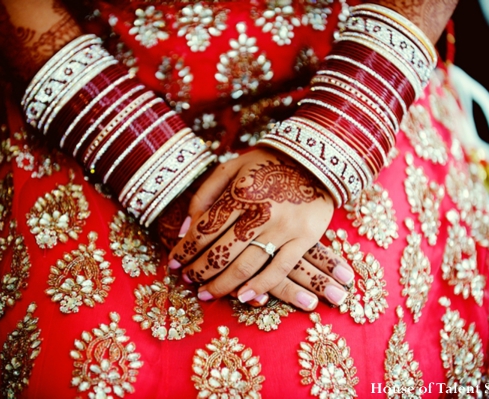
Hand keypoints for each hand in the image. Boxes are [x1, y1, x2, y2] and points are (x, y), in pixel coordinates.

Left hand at [168, 148, 354, 310]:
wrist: (315, 158)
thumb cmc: (267, 163)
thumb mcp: (231, 167)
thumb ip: (205, 195)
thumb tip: (185, 229)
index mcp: (239, 193)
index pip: (204, 230)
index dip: (185, 250)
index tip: (174, 263)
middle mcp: (260, 212)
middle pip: (221, 252)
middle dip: (199, 271)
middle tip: (187, 280)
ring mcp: (283, 227)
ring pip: (246, 265)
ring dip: (222, 284)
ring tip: (206, 294)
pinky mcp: (305, 238)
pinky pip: (279, 269)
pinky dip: (259, 286)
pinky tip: (242, 297)